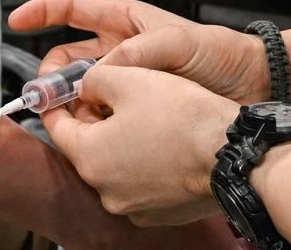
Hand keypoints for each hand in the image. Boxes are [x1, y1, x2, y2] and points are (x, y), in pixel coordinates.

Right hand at [10, 0, 269, 102]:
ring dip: (72, 103)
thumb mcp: (177, 41)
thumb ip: (135, 53)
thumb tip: (100, 71)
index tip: (16, 20)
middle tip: (51, 95)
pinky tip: (98, 128)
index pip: (73, 10)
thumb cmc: (220, 53)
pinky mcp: (136, 109)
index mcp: (125, 22)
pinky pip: (102, 115)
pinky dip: (93, 122)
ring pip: (81, 91)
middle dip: (53, 75)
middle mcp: (120, 51)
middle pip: (68, 59)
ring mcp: (126, 82)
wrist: (252, 87)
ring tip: (79, 114)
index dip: (42, 12)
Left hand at [42, 63, 239, 226]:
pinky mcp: (159, 212)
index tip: (57, 90)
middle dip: (95, 119)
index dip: (57, 102)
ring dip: (121, 140)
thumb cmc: (185, 118)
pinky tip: (163, 141)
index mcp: (90, 158)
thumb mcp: (130, 78)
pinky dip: (144, 161)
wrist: (234, 156)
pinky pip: (140, 182)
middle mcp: (106, 190)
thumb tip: (85, 85)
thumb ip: (94, 78)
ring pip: (114, 164)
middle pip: (86, 147)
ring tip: (145, 115)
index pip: (56, 127)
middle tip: (110, 94)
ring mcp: (134, 206)